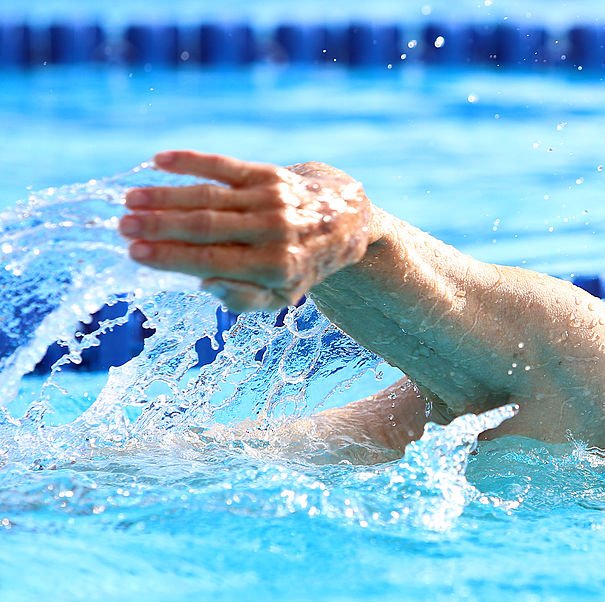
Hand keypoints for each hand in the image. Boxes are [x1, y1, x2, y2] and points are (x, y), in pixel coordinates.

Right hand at [119, 150, 374, 311]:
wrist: (342, 222)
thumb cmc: (300, 265)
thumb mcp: (281, 296)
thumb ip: (243, 298)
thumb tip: (205, 284)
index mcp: (274, 267)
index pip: (211, 260)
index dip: (170, 256)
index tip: (134, 253)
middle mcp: (273, 231)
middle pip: (205, 226)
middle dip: (159, 226)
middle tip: (122, 226)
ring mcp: (270, 199)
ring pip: (208, 195)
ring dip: (165, 196)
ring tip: (131, 199)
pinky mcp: (268, 173)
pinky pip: (224, 165)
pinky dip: (191, 161)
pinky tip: (159, 160)